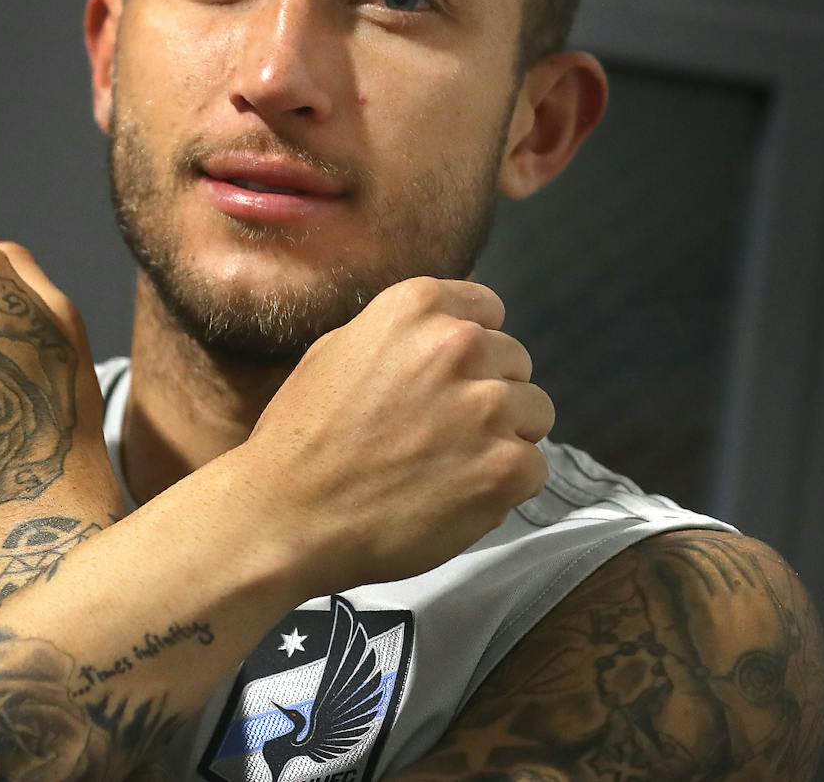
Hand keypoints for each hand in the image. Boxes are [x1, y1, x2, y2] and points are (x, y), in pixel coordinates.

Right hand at [233, 276, 552, 593]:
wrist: (288, 515)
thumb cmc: (300, 438)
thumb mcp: (337, 352)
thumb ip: (400, 337)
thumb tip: (440, 337)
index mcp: (417, 307)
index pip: (487, 309)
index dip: (471, 349)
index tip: (452, 379)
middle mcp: (459, 345)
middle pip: (515, 362)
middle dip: (488, 393)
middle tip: (443, 432)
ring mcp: (487, 406)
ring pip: (534, 413)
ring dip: (504, 438)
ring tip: (451, 466)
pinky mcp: (506, 467)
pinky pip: (535, 469)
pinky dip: (505, 487)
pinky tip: (457, 496)